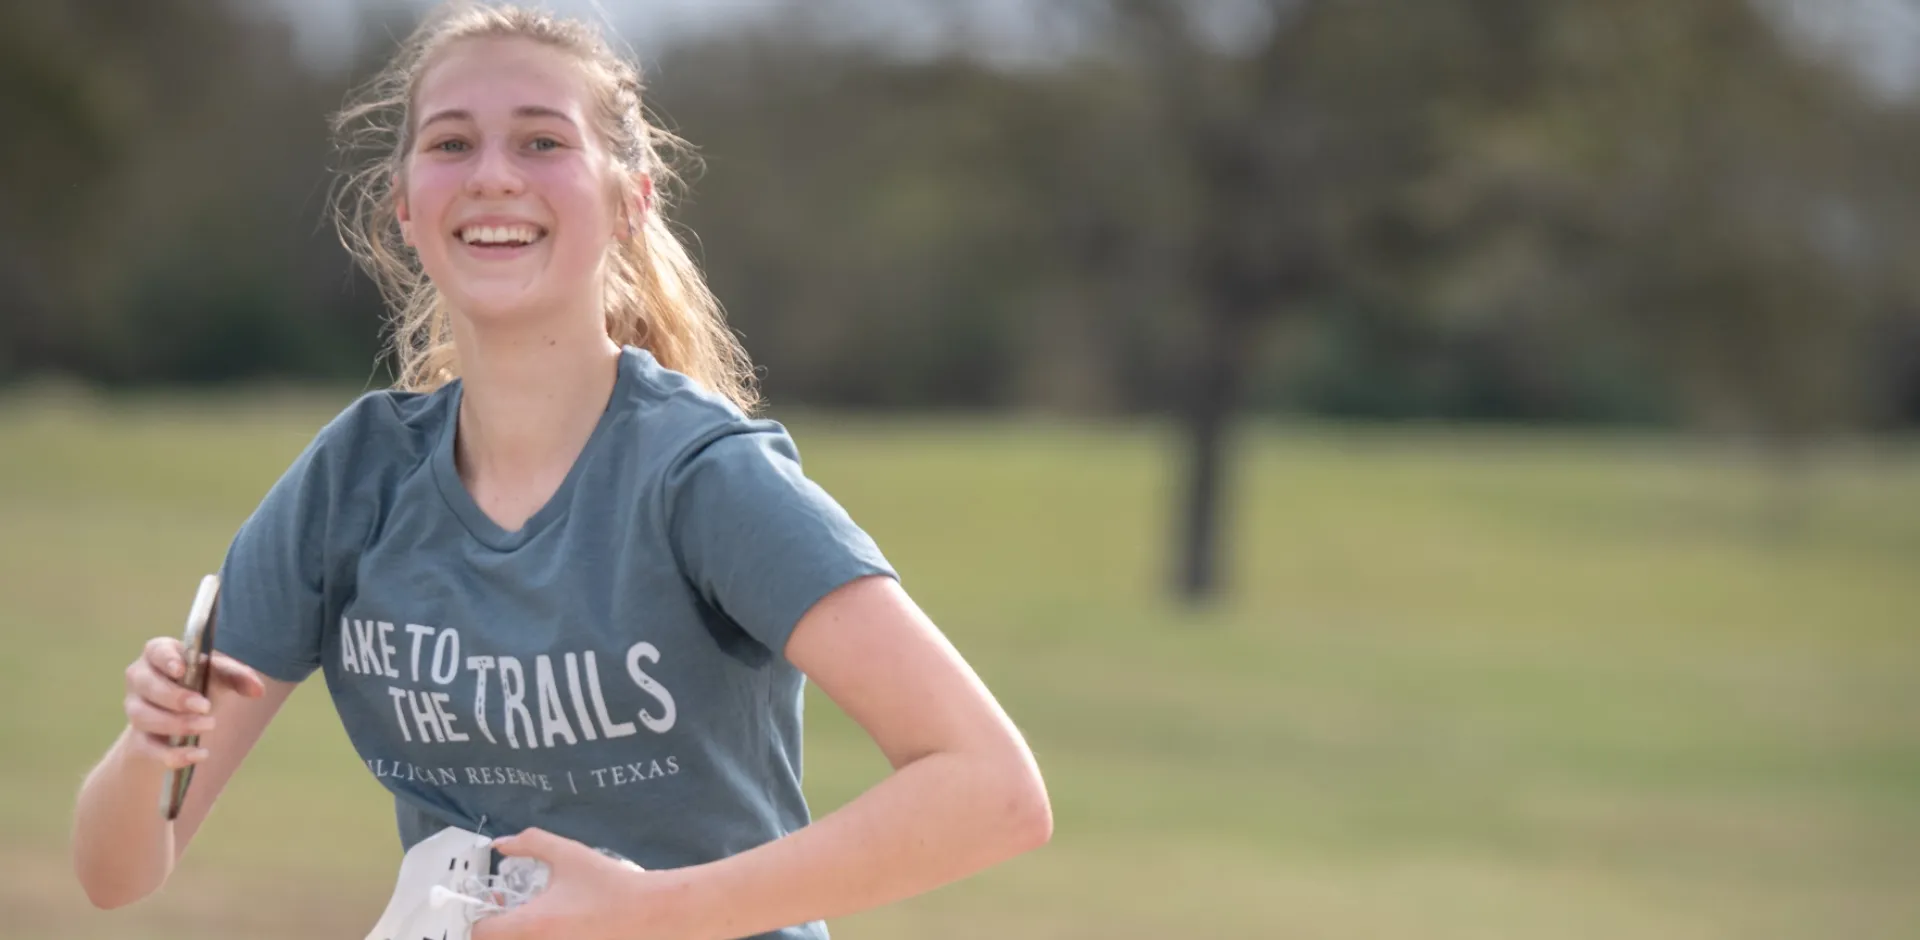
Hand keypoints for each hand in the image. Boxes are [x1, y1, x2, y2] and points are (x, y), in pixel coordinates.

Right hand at [121, 636, 264, 769]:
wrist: (182, 722)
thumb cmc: (201, 686)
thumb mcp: (219, 677)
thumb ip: (237, 677)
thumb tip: (257, 690)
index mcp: (159, 655)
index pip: (155, 650)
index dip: (166, 659)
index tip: (182, 670)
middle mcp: (140, 679)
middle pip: (147, 685)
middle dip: (176, 697)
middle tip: (205, 706)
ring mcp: (135, 710)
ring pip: (143, 717)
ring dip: (177, 723)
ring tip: (208, 725)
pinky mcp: (138, 739)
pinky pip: (148, 748)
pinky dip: (173, 754)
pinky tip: (200, 754)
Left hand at [473, 828, 692, 939]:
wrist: (650, 912)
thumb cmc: (608, 884)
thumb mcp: (568, 855)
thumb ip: (531, 843)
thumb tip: (501, 844)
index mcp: (532, 924)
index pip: (481, 933)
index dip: (481, 918)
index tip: (494, 906)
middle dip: (499, 929)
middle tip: (511, 912)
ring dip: (520, 933)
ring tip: (539, 917)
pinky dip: (543, 935)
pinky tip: (560, 925)